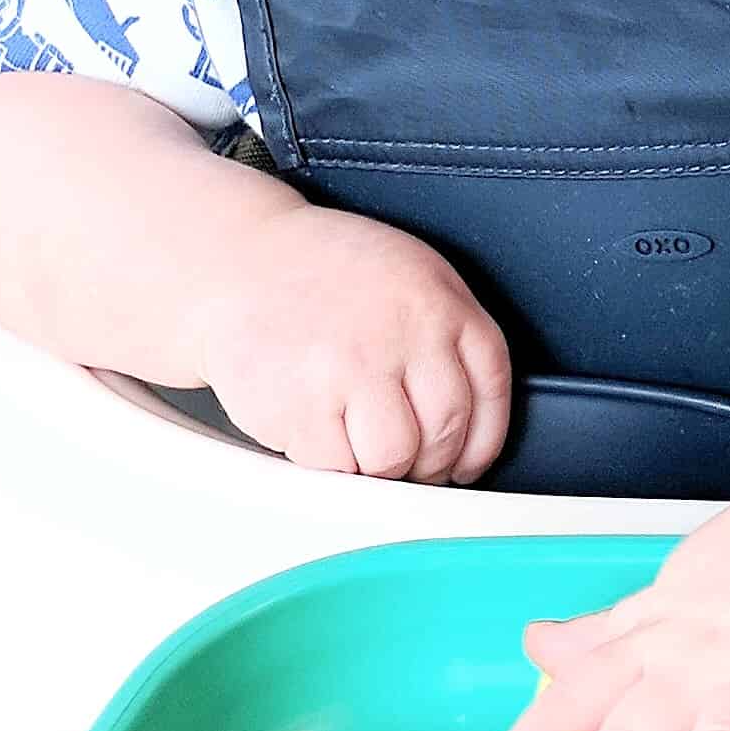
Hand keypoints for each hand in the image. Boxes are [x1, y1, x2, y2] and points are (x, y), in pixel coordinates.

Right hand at [188, 201, 511, 480]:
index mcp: (437, 302)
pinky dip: (328, 461)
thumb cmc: (325, 273)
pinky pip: (335, 468)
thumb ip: (448, 337)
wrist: (239, 262)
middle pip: (444, 433)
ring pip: (392, 462)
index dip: (482, 440)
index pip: (490, 389)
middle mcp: (400, 334)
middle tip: (406, 459)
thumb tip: (473, 425)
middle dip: (429, 462)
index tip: (465, 460)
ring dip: (378, 467)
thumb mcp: (409, 276)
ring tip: (356, 439)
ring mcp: (349, 371)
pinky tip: (315, 423)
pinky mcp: (300, 408)